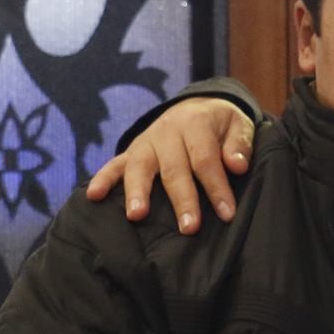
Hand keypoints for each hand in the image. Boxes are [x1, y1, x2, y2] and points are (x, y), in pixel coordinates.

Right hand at [84, 98, 255, 234]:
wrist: (197, 105)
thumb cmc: (221, 124)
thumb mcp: (239, 124)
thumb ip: (239, 144)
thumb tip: (237, 165)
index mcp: (195, 124)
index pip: (206, 159)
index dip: (216, 187)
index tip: (227, 214)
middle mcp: (167, 132)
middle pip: (174, 169)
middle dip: (182, 199)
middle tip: (189, 227)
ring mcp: (146, 141)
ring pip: (140, 167)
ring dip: (137, 192)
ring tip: (137, 216)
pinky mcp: (132, 151)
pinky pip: (114, 164)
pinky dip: (103, 179)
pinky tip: (93, 196)